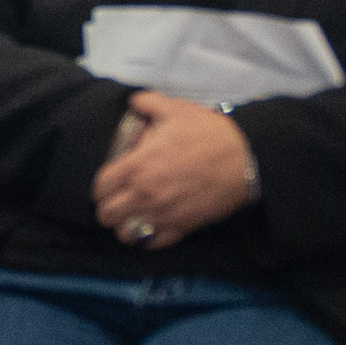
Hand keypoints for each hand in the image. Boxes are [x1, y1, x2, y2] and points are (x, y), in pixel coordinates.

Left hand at [90, 91, 259, 248]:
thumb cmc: (210, 135)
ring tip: (130, 217)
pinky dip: (148, 238)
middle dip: (107, 208)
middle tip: (115, 201)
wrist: (245, 161)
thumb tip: (135, 101)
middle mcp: (145, 194)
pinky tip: (151, 226)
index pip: (101, 187)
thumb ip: (149, 103)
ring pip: (126, 234)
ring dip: (124, 226)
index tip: (107, 184)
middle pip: (107, 214)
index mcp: (138, 166)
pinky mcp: (181, 227)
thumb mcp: (177, 110)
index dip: (100, 186)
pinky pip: (153, 243)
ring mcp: (162, 214)